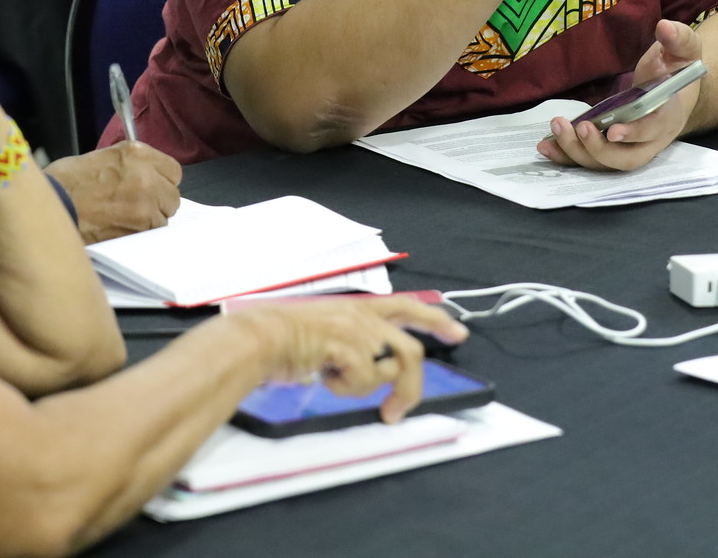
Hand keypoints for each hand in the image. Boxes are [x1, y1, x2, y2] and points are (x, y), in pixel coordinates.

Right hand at [44, 142, 181, 242]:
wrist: (49, 206)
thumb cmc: (66, 182)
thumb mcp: (101, 157)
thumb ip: (131, 164)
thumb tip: (147, 175)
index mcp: (136, 153)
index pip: (173, 171)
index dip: (162, 181)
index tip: (152, 187)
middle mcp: (146, 176)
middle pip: (172, 196)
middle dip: (158, 202)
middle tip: (136, 206)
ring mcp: (144, 203)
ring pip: (164, 217)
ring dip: (149, 220)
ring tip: (123, 219)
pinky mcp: (138, 228)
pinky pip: (150, 234)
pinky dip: (139, 234)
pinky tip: (119, 228)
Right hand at [227, 296, 467, 423]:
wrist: (258, 338)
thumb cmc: (282, 340)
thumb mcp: (327, 335)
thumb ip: (351, 345)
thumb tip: (372, 370)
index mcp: (358, 308)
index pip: (406, 305)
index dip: (435, 319)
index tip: (458, 332)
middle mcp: (363, 315)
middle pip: (410, 351)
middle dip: (410, 386)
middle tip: (396, 412)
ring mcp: (358, 329)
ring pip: (389, 368)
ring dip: (368, 387)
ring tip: (337, 384)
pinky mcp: (350, 345)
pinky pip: (365, 379)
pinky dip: (346, 388)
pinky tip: (324, 378)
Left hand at [538, 18, 704, 170]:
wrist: (674, 89)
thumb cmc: (677, 69)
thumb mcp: (684, 49)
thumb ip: (678, 38)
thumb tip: (665, 27)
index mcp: (669, 115)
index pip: (654, 130)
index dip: (634, 133)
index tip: (613, 130)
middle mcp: (650, 140)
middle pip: (627, 159)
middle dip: (600, 149)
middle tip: (579, 127)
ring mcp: (629, 147)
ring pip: (605, 163)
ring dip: (578, 151)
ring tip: (557, 126)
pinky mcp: (610, 146)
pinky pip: (588, 158)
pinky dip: (566, 156)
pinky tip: (545, 146)